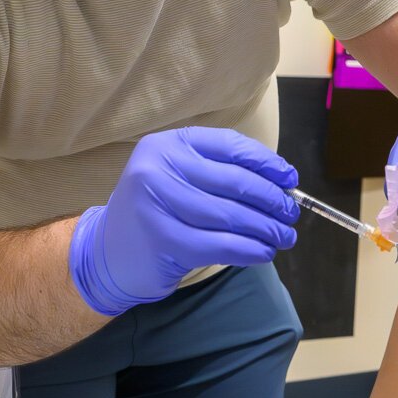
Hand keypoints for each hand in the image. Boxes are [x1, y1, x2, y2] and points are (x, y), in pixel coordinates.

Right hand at [69, 128, 299, 315]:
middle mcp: (159, 168)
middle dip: (271, 200)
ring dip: (266, 228)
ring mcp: (158, 205)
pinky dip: (250, 249)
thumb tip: (280, 183)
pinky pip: (221, 245)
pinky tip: (264, 253)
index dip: (266, 163)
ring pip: (231, 215)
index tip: (290, 179)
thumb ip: (220, 172)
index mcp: (168, 144)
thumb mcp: (178, 176)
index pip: (230, 146)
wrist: (107, 252)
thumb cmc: (156, 210)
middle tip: (291, 214)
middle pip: (235, 182)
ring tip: (284, 236)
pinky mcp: (164, 241)